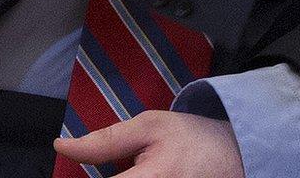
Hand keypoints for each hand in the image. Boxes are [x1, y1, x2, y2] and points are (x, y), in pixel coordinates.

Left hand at [53, 110, 242, 176]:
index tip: (80, 167)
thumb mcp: (151, 126)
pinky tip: (137, 175)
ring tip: (131, 169)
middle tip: (119, 164)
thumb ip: (106, 140)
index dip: (78, 175)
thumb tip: (63, 147)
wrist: (236, 158)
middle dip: (106, 174)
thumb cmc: (193, 140)